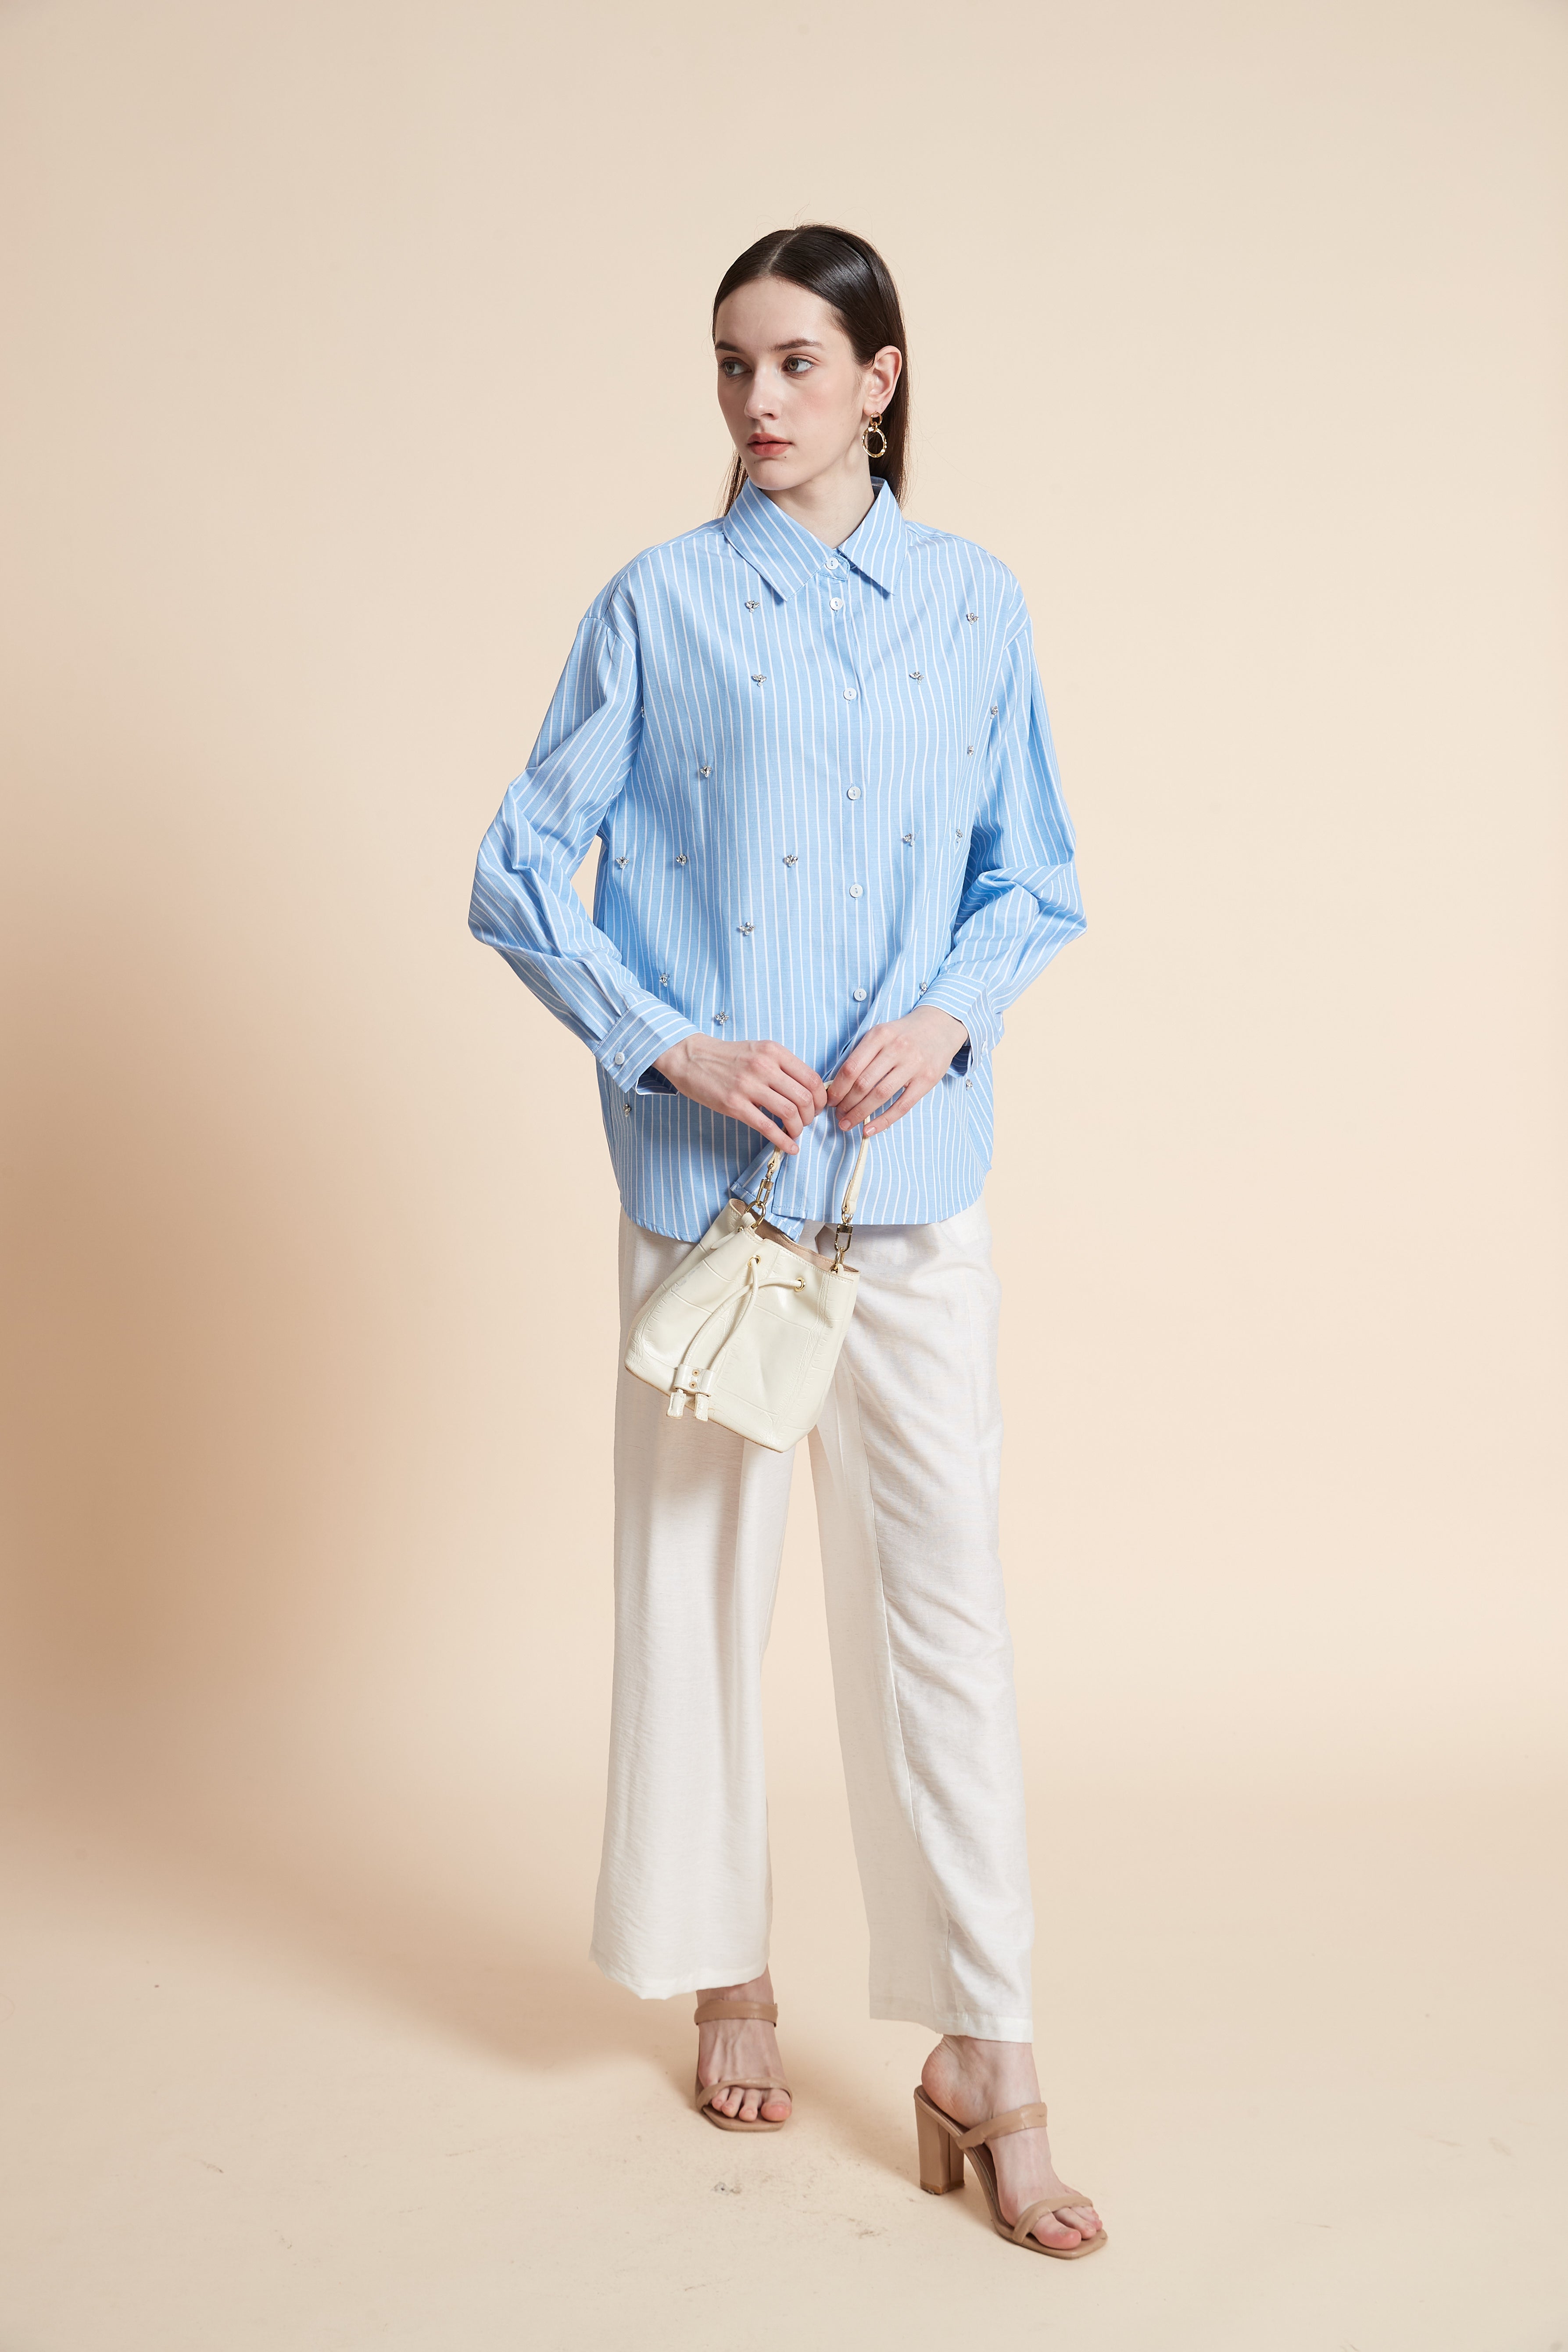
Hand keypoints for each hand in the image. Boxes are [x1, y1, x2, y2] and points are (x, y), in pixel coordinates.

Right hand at [653, 1033, 827, 1153]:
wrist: (691, 1057)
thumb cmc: (728, 1056)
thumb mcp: (760, 1051)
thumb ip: (782, 1066)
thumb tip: (806, 1091)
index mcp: (774, 1052)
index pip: (811, 1078)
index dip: (820, 1098)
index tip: (817, 1107)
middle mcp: (764, 1066)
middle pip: (804, 1097)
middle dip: (810, 1116)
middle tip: (806, 1122)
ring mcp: (748, 1086)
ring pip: (789, 1112)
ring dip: (798, 1128)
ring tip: (795, 1132)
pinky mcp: (734, 1104)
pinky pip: (766, 1127)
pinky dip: (783, 1140)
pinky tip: (789, 1148)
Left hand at [826, 1006, 967, 1136]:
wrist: (940, 1025)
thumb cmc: (903, 1034)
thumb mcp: (881, 1034)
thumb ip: (861, 1054)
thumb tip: (837, 1085)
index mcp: (879, 1035)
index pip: (851, 1067)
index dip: (837, 1088)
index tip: (829, 1100)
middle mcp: (896, 1048)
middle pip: (863, 1083)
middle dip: (846, 1104)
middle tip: (838, 1115)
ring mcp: (913, 1064)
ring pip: (880, 1095)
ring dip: (860, 1114)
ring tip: (848, 1124)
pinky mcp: (927, 1079)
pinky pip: (902, 1106)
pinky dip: (883, 1121)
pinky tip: (869, 1130)